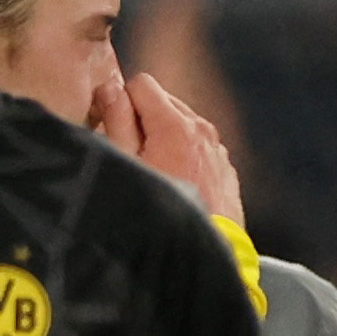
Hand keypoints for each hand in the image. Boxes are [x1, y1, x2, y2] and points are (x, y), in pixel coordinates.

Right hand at [94, 63, 246, 221]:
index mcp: (176, 124)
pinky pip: (198, 146)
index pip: (142, 84)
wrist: (203, 252)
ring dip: (164, 136)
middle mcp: (202, 130)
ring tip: (155, 170)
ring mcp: (218, 149)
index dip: (123, 102)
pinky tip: (176, 181)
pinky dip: (185, 153)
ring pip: (182, 123)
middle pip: (163, 100)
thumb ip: (116, 120)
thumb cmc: (157, 212)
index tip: (117, 128)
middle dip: (144, 118)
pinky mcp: (225, 167)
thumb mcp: (125, 164)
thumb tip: (110, 88)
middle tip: (134, 153)